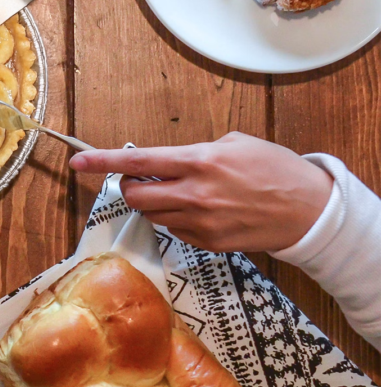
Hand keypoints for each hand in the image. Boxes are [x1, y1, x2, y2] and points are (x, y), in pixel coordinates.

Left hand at [69, 133, 332, 252]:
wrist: (308, 210)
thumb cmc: (274, 169)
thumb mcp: (235, 144)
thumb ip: (196, 152)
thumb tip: (168, 162)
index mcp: (199, 162)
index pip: (138, 162)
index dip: (104, 162)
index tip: (78, 162)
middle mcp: (194, 193)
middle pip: (135, 197)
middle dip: (131, 188)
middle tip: (142, 181)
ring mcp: (199, 222)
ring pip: (151, 215)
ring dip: (154, 204)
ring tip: (180, 194)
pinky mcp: (206, 243)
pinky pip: (173, 230)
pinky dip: (176, 219)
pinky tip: (199, 211)